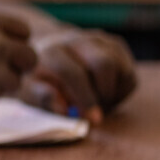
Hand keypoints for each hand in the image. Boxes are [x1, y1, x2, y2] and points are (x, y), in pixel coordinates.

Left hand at [22, 29, 137, 122]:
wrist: (48, 53)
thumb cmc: (40, 78)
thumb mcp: (31, 90)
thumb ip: (44, 99)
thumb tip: (63, 110)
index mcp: (51, 51)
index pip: (72, 72)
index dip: (85, 98)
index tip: (92, 119)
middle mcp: (76, 40)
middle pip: (104, 63)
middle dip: (105, 93)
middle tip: (98, 111)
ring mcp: (98, 40)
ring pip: (121, 69)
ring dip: (113, 93)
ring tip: (97, 102)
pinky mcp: (115, 45)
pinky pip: (128, 73)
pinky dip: (121, 90)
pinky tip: (104, 93)